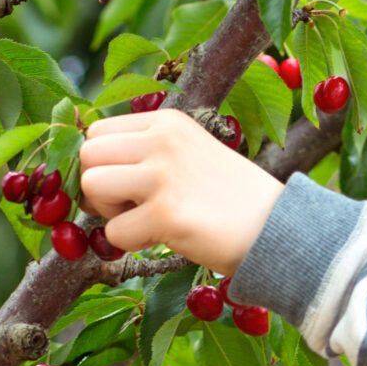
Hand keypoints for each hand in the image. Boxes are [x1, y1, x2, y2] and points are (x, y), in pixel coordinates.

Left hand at [79, 109, 283, 275]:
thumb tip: (87, 170)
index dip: (103, 164)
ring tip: (145, 219)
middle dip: (98, 187)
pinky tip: (164, 237)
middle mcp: (162, 139)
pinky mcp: (165, 214)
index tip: (128, 186)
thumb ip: (147, 152)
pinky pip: (113, 233)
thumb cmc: (232, 199)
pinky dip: (131, 244)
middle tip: (131, 206)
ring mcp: (163, 175)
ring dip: (109, 213)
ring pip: (91, 186)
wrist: (279, 229)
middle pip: (87, 155)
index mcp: (167, 121)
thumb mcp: (190, 155)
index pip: (97, 132)